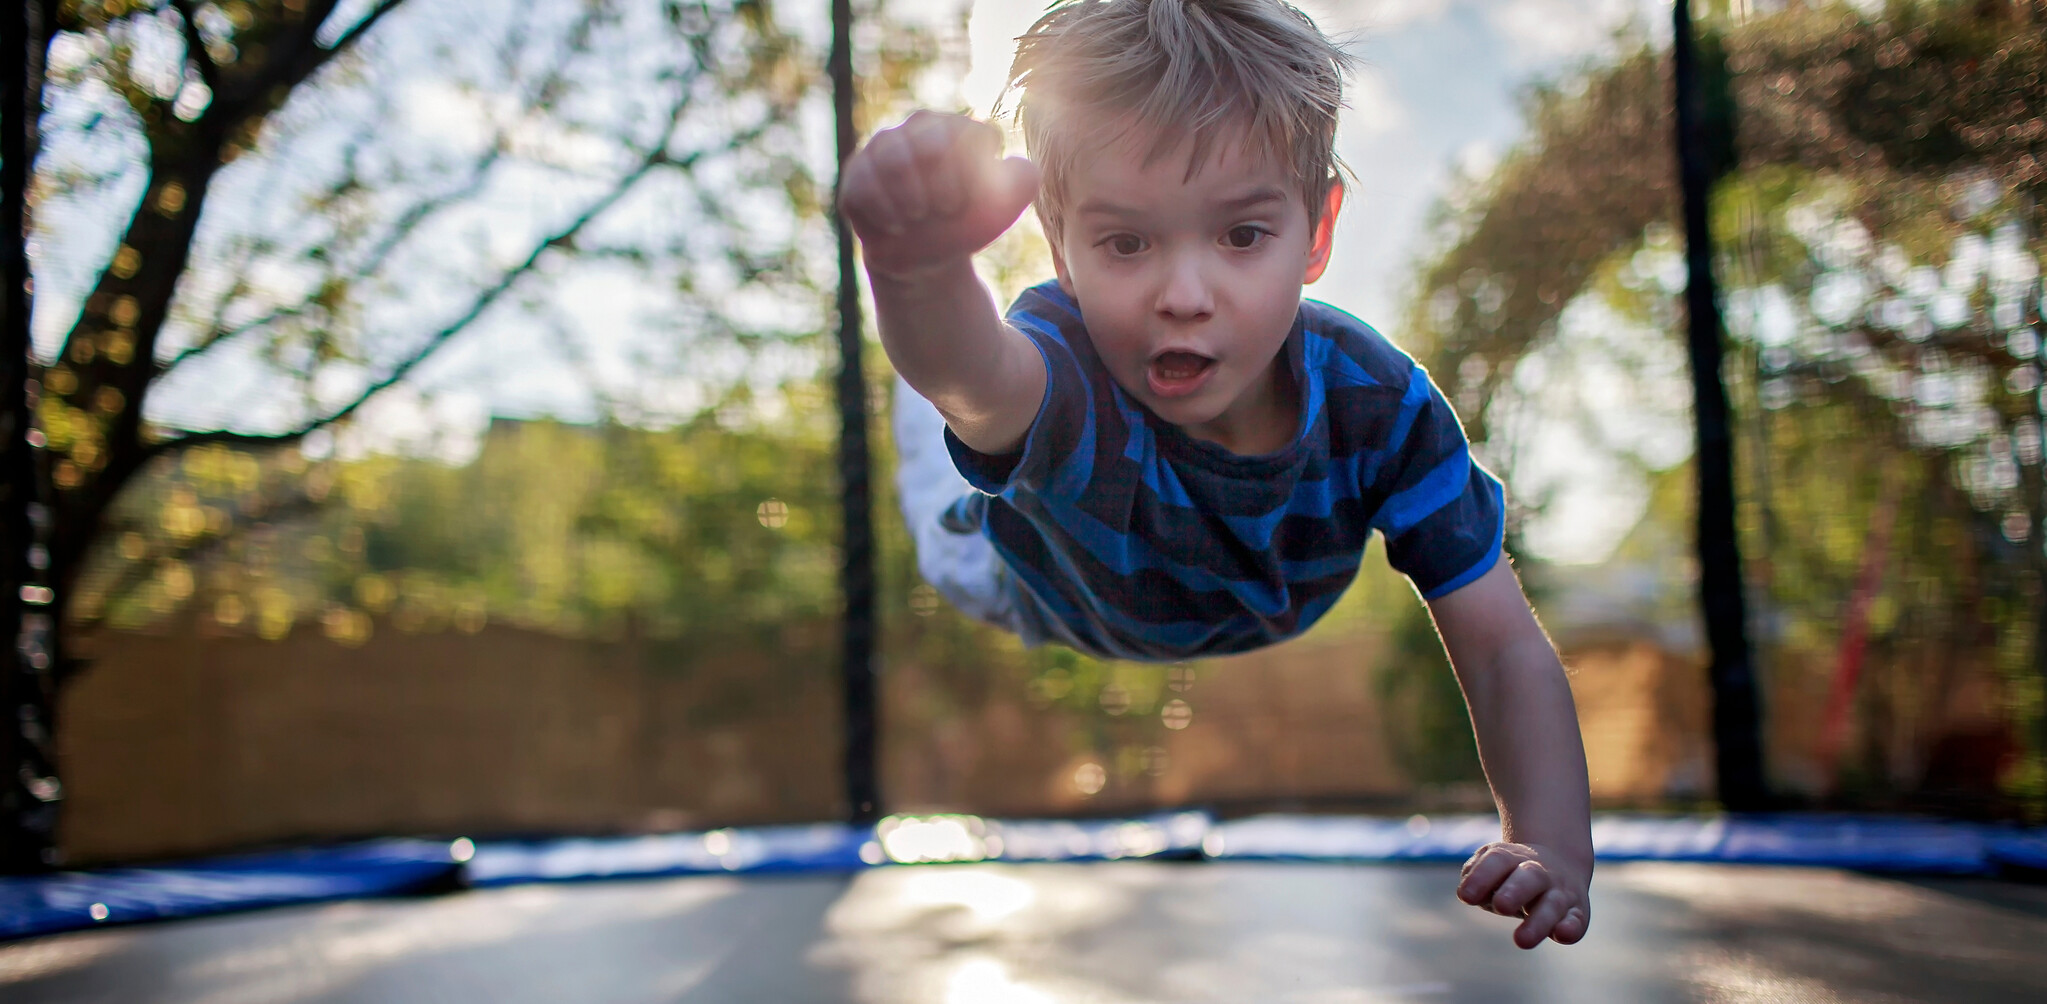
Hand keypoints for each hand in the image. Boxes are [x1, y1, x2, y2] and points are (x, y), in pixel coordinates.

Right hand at [839, 110, 1039, 278]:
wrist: (930, 255)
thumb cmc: (970, 221)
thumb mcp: (1005, 205)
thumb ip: (1024, 179)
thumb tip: (1010, 164)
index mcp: (958, 128)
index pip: (967, 137)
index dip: (968, 178)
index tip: (966, 203)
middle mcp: (918, 128)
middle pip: (928, 144)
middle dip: (940, 186)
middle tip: (946, 210)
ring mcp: (883, 148)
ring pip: (891, 160)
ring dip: (909, 198)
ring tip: (919, 216)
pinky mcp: (856, 176)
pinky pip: (861, 186)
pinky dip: (882, 211)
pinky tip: (896, 226)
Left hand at [1456, 841, 1590, 948]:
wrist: (1559, 864)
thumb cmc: (1511, 875)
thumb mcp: (1492, 869)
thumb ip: (1477, 876)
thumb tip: (1469, 892)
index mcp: (1512, 858)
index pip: (1497, 860)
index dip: (1482, 876)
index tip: (1466, 896)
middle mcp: (1539, 872)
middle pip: (1529, 877)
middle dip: (1515, 891)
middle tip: (1500, 906)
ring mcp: (1560, 892)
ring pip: (1553, 904)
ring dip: (1538, 922)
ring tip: (1521, 941)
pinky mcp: (1577, 913)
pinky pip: (1577, 920)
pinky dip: (1571, 928)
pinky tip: (1561, 935)